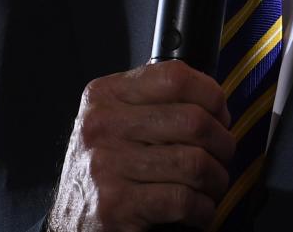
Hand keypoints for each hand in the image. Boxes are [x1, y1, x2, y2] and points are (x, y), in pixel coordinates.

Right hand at [48, 60, 234, 230]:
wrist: (69, 224)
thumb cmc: (104, 170)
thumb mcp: (116, 122)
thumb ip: (153, 102)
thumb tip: (213, 100)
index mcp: (105, 95)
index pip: (175, 76)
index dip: (212, 95)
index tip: (220, 114)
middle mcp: (101, 124)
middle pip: (193, 120)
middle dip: (222, 143)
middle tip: (223, 157)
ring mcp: (106, 165)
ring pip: (194, 162)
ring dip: (215, 180)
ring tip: (211, 186)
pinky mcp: (116, 205)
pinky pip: (183, 200)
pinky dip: (203, 209)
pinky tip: (198, 211)